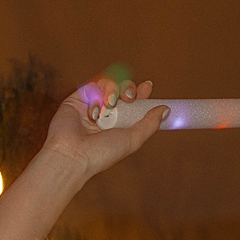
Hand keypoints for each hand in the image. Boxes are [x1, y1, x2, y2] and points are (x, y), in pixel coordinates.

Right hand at [40, 78, 166, 180]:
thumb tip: (166, 109)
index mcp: (120, 124)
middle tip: (129, 98)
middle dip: (128, 89)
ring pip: (108, 84)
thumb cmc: (102, 153)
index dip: (141, 93)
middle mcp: (106, 114)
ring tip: (110, 105)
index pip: (133, 103)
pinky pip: (91, 86)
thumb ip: (150, 123)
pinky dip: (96, 97)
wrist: (73, 155)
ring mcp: (92, 106)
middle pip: (122, 90)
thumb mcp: (133, 139)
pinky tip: (93, 113)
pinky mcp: (77, 99)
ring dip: (113, 91)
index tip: (148, 86)